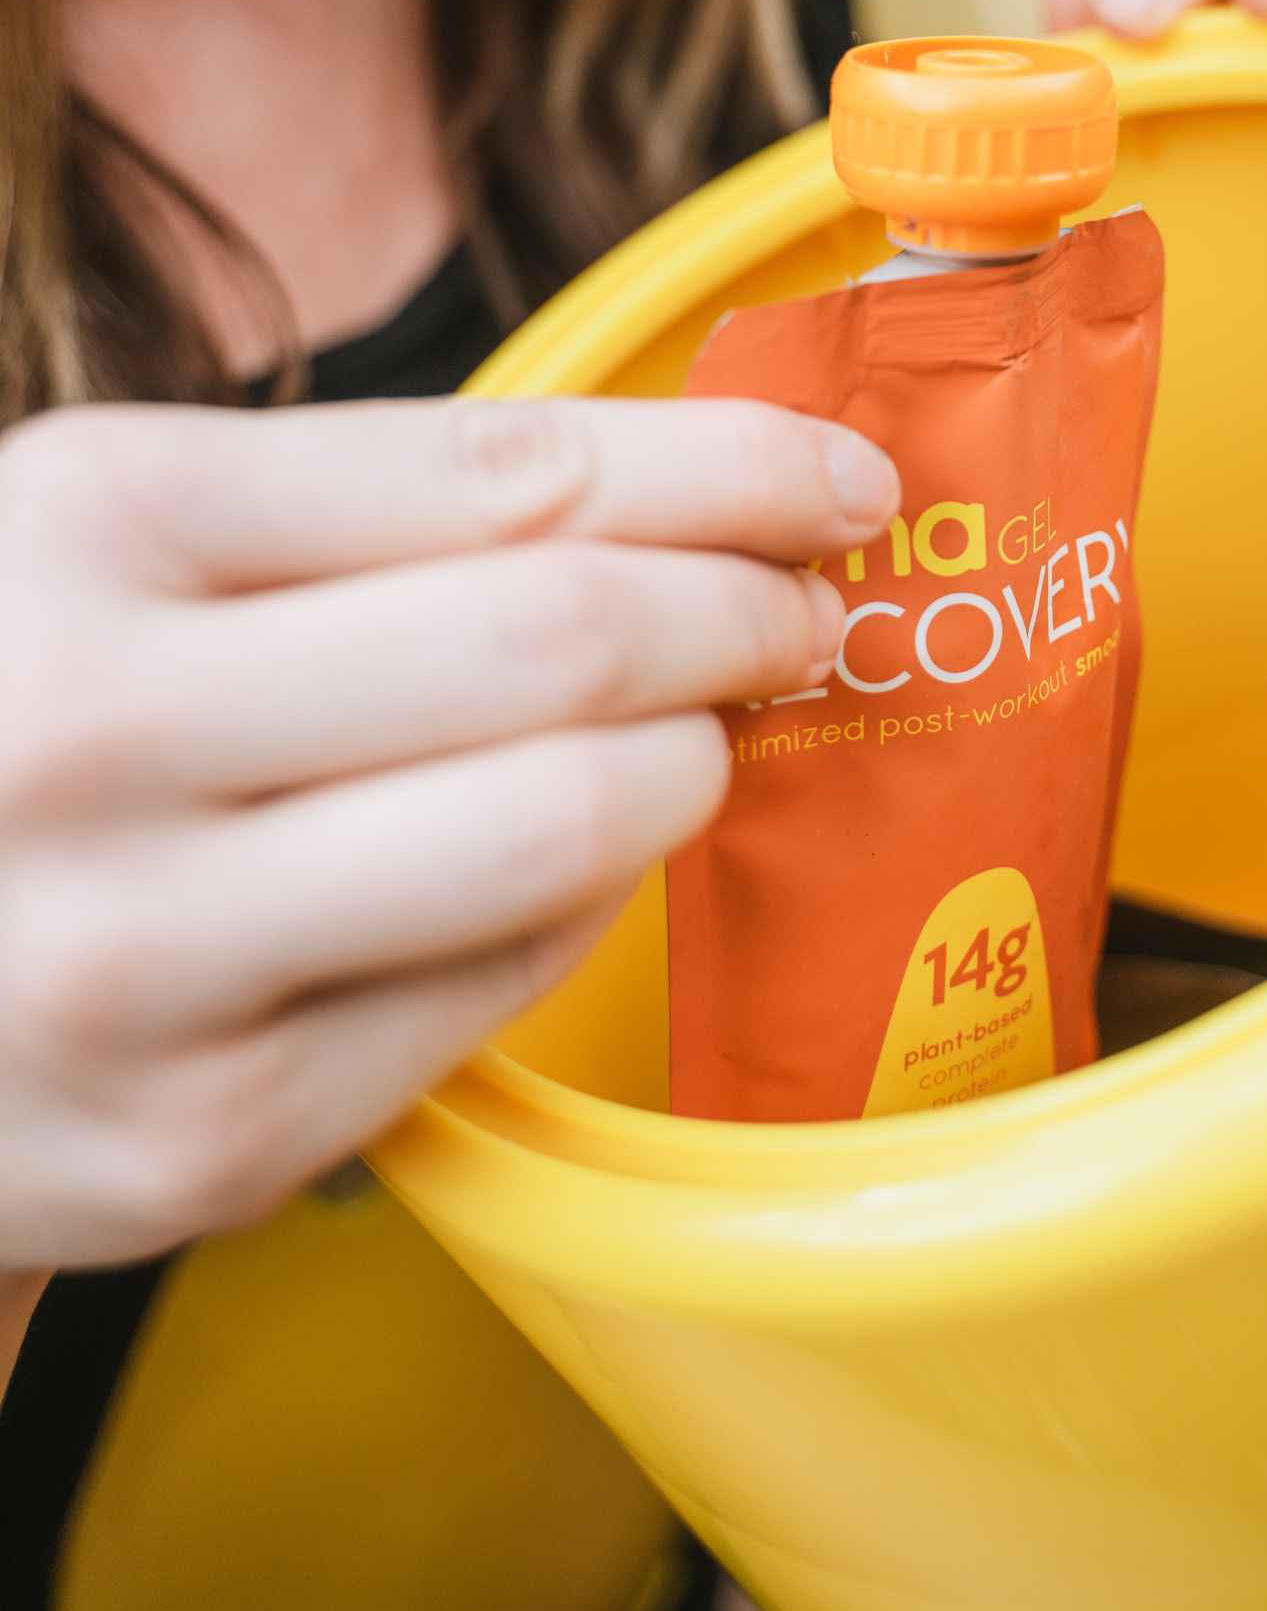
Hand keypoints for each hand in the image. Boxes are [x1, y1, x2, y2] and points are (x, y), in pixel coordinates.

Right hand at [0, 396, 899, 1269]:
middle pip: (568, 643)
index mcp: (92, 521)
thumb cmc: (17, 715)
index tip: (840, 482)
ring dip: (694, 763)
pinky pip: (501, 989)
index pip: (512, 472)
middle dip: (749, 616)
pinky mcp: (201, 1137)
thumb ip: (377, 523)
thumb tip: (691, 511)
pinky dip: (589, 905)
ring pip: (563, 824)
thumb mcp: (128, 553)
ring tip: (715, 728)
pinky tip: (591, 856)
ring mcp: (145, 958)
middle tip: (815, 612)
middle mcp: (97, 730)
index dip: (727, 472)